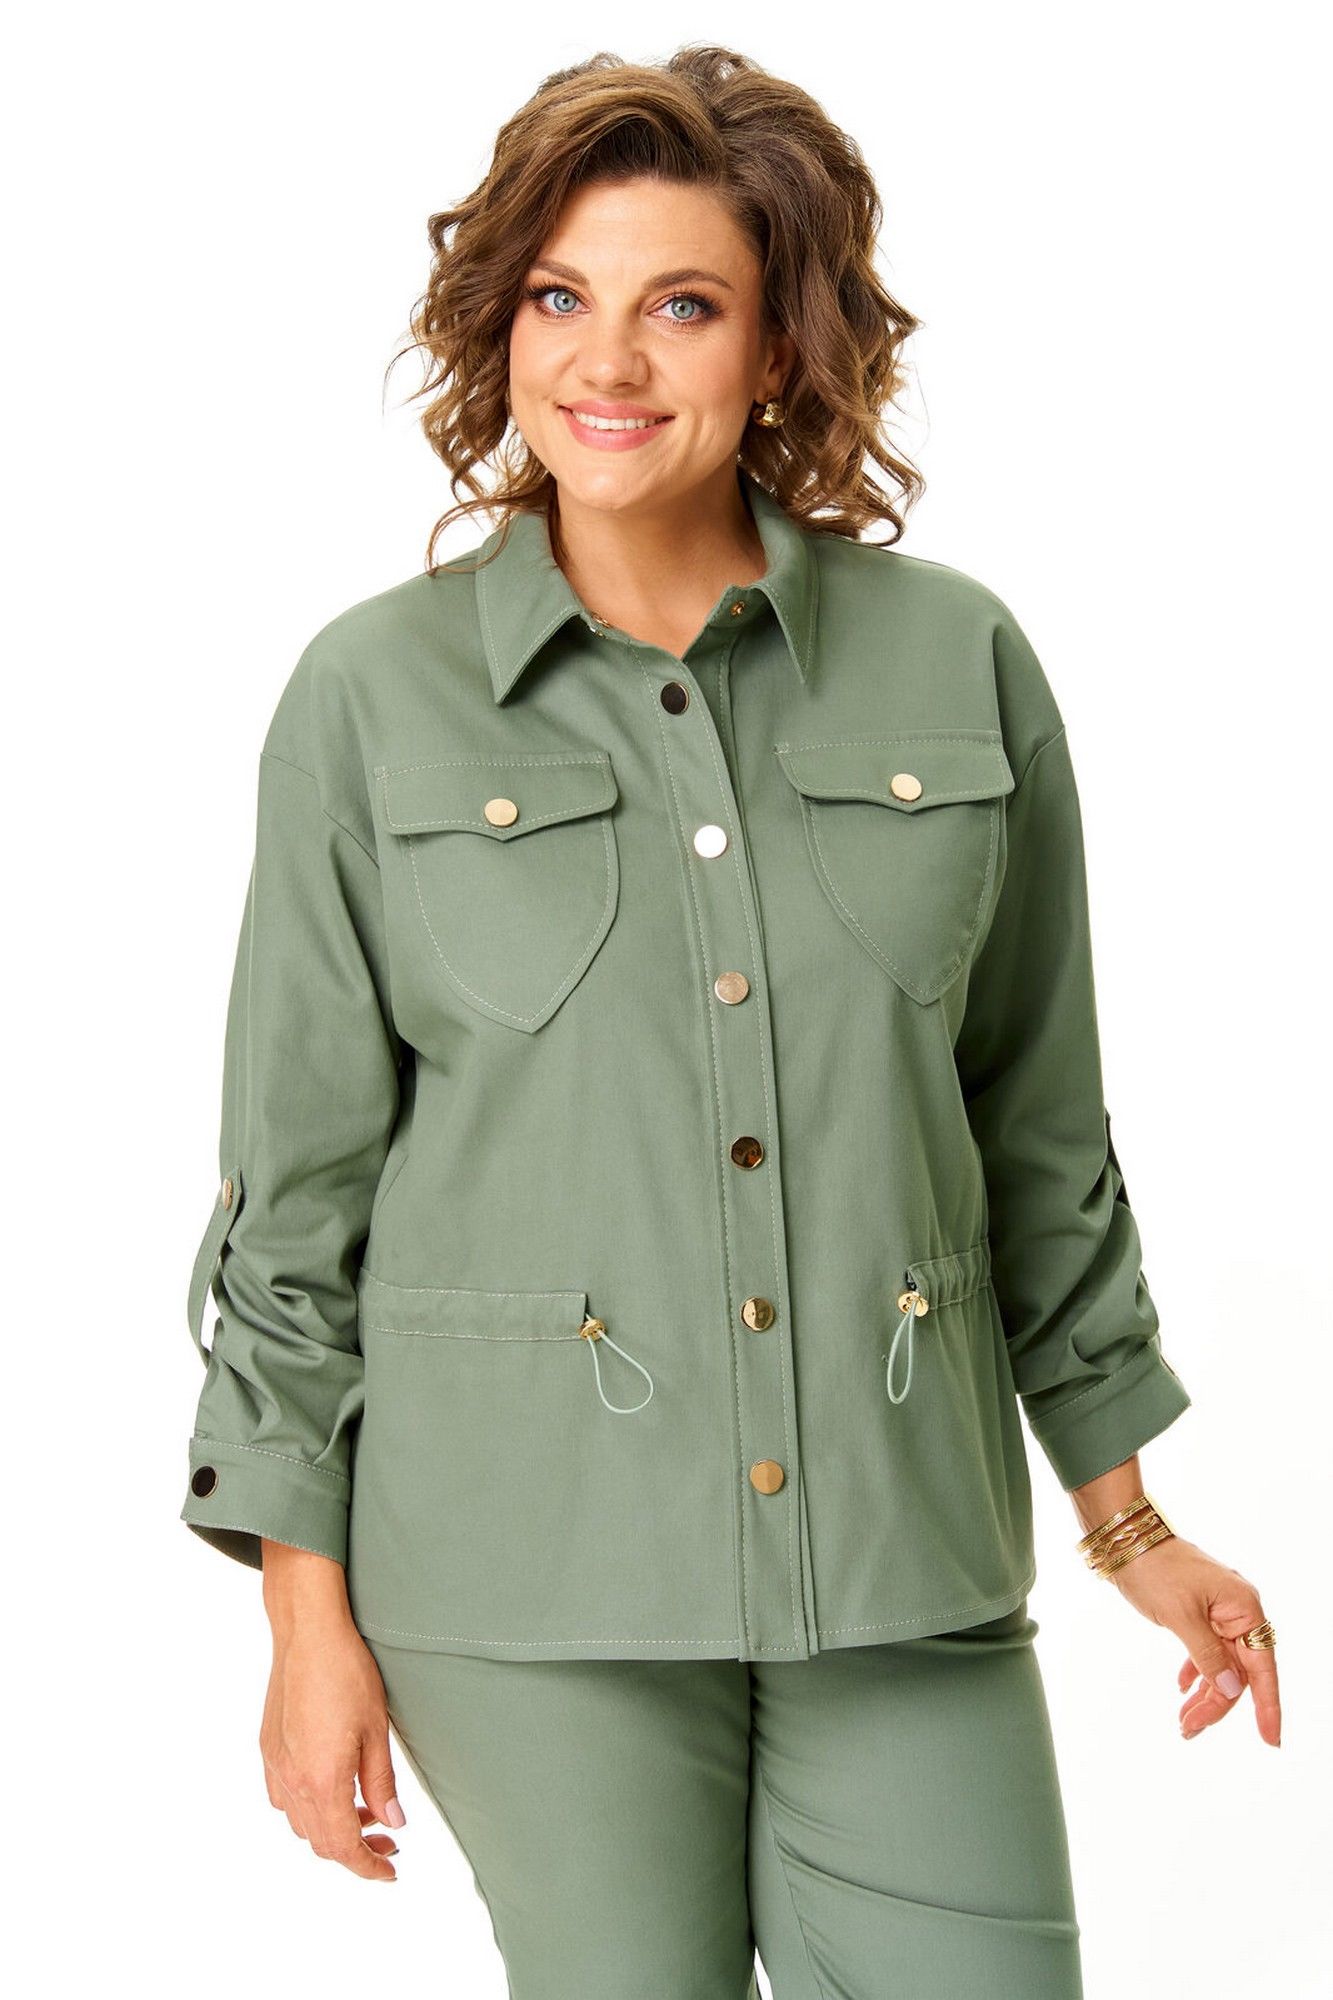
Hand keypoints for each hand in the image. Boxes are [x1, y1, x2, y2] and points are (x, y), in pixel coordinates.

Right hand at [260, 1608, 406, 1879]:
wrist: (308, 1634)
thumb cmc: (347, 1673)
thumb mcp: (376, 1731)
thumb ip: (381, 1783)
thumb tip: (392, 1823)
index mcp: (322, 1780)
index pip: (344, 1845)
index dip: (368, 1866)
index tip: (389, 1871)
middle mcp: (292, 1780)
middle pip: (320, 1841)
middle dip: (355, 1850)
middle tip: (388, 1842)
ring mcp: (275, 1765)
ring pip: (300, 1823)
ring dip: (331, 1829)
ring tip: (365, 1812)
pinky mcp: (268, 1749)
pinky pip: (284, 1798)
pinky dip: (308, 1808)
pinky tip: (331, 1790)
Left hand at [1108, 1533, 1280, 1746]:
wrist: (1125, 1537)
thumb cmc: (1154, 1569)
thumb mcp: (1180, 1616)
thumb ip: (1208, 1656)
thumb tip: (1231, 1690)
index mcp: (1243, 1608)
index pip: (1263, 1667)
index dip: (1268, 1706)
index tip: (1271, 1740)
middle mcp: (1237, 1610)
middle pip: (1239, 1671)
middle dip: (1217, 1704)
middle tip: (1189, 1728)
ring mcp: (1218, 1611)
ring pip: (1221, 1664)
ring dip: (1204, 1693)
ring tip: (1183, 1720)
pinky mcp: (1199, 1611)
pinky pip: (1206, 1650)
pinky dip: (1196, 1670)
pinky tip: (1182, 1687)